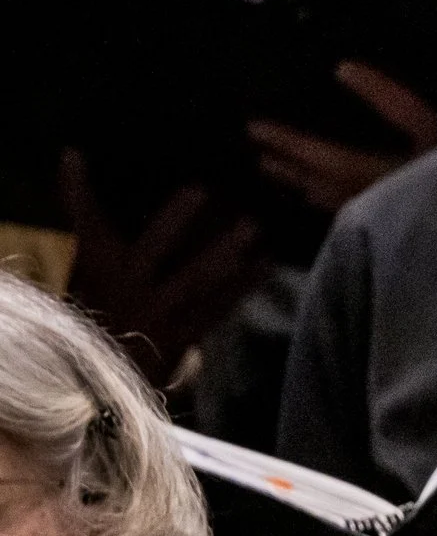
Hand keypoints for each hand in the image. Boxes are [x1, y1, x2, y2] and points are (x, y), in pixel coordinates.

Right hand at [59, 151, 266, 385]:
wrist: (104, 381)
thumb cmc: (100, 313)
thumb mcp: (88, 270)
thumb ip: (85, 214)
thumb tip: (71, 154)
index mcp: (99, 270)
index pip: (83, 222)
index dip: (75, 190)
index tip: (74, 155)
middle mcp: (127, 289)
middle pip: (149, 248)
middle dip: (172, 221)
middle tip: (199, 190)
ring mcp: (157, 313)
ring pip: (193, 278)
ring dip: (223, 251)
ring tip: (251, 226)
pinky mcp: (182, 336)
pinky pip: (216, 308)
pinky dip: (243, 285)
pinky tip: (266, 264)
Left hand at [247, 61, 436, 214]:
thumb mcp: (429, 126)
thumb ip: (389, 98)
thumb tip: (344, 68)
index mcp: (371, 171)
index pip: (317, 156)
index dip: (287, 141)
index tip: (255, 127)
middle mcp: (363, 199)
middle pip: (316, 181)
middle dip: (287, 165)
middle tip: (259, 154)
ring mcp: (374, 218)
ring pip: (327, 199)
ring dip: (300, 184)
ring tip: (279, 174)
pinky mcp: (384, 233)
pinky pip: (342, 212)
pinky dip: (324, 200)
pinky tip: (319, 198)